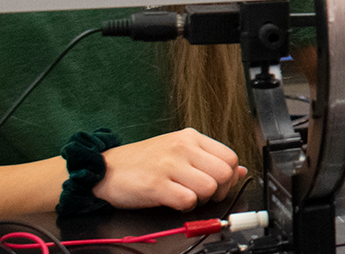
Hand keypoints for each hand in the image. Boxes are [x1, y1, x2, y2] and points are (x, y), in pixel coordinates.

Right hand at [96, 129, 246, 211]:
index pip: (230, 156)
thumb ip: (208, 159)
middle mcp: (183, 147)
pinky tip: (173, 200)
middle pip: (224, 173)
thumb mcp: (178, 151)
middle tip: (203, 194)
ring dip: (201, 199)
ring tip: (185, 195)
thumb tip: (240, 171)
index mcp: (191, 137)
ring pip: (209, 188)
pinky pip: (187, 200)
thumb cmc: (143, 161)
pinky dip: (185, 206)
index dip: (229, 176)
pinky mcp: (157, 184)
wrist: (104, 168)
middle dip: (218, 190)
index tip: (217, 184)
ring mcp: (169, 165)